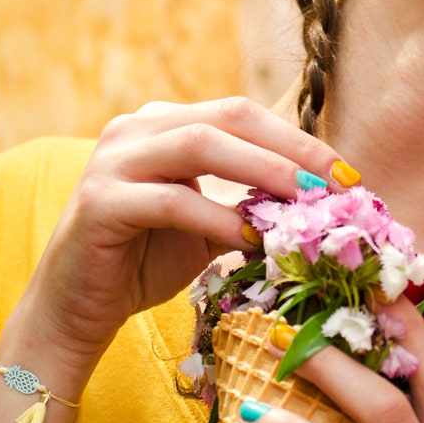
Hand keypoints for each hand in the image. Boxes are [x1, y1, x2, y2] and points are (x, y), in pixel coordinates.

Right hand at [20, 98, 354, 371]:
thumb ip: (249, 203)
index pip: (243, 114)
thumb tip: (322, 203)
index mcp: (163, 124)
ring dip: (261, 172)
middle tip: (338, 185)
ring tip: (305, 204)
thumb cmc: (144, 262)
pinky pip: (170, 201)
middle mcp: (135, 128)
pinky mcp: (99, 203)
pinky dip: (217, 217)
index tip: (348, 174)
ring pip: (199, 146)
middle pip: (227, 118)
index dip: (299, 138)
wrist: (75, 308)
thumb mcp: (208, 226)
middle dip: (291, 149)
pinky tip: (251, 241)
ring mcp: (112, 161)